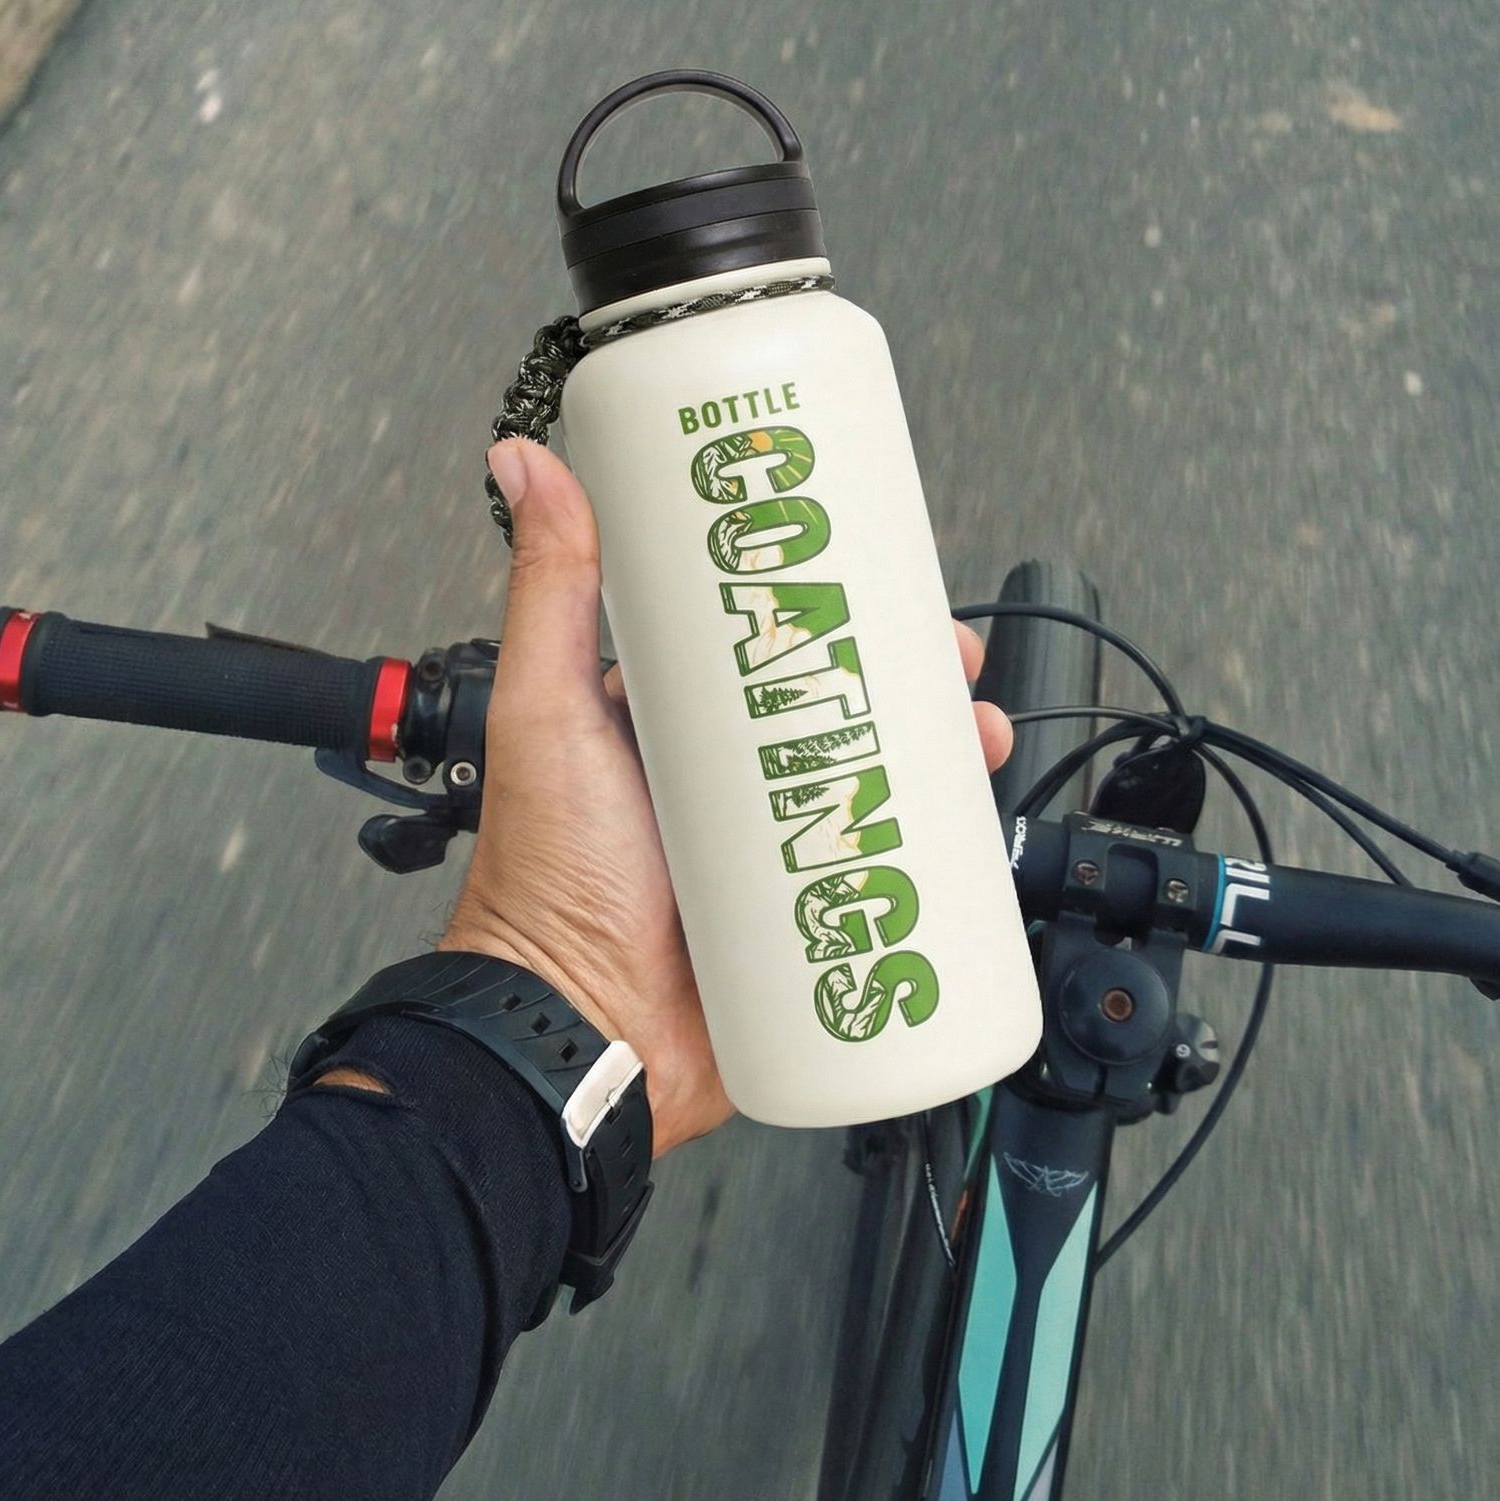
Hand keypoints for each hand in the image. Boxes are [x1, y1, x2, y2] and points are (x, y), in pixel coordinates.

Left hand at [441, 437, 1014, 1157]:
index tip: (888, 578)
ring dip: (943, 756)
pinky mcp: (812, 924)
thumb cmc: (544, 881)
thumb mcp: (546, 710)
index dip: (841, 609)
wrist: (577, 1035)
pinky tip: (974, 833)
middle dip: (915, 679)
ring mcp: (776, 853)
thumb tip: (525, 465)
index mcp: (676, 723)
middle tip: (954, 662)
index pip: (774, 644)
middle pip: (847, 708)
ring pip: (883, 786)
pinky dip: (943, 855)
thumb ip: (547, 591)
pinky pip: (891, 880)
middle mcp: (730, 782)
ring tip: (974, 736)